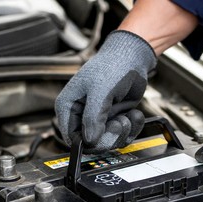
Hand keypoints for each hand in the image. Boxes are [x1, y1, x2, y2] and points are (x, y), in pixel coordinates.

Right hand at [55, 30, 155, 152]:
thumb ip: (92, 118)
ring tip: (127, 116)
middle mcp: (82, 115)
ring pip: (108, 141)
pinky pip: (122, 135)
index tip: (101, 140)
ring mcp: (99, 118)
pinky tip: (134, 115)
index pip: (71, 137)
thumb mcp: (100, 92)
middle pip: (91, 143)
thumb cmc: (112, 66)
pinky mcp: (114, 119)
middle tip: (119, 124)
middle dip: (108, 137)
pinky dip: (132, 128)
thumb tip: (89, 141)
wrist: (133, 57)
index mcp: (69, 106)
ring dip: (122, 132)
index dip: (86, 143)